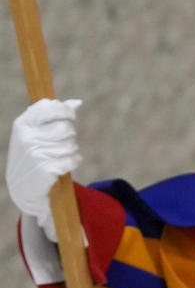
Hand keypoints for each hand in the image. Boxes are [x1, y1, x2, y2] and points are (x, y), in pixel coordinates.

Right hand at [6, 99, 82, 240]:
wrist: (22, 185)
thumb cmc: (33, 152)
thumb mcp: (36, 131)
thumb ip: (55, 114)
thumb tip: (77, 102)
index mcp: (23, 124)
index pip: (50, 107)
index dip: (65, 110)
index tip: (71, 115)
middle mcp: (27, 138)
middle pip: (65, 128)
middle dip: (70, 134)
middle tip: (62, 141)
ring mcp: (35, 154)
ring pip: (71, 144)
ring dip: (71, 149)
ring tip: (59, 154)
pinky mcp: (46, 169)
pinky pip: (74, 159)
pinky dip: (74, 161)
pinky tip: (64, 164)